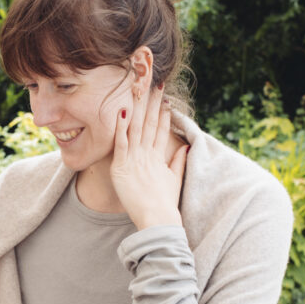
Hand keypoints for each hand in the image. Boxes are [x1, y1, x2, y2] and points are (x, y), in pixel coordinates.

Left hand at [111, 86, 188, 229]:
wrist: (158, 219)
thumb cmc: (165, 204)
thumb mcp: (174, 180)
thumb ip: (178, 162)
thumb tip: (184, 146)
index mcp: (159, 157)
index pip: (161, 130)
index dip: (163, 113)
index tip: (165, 98)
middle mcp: (147, 155)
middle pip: (149, 123)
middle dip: (152, 103)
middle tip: (153, 84)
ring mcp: (135, 160)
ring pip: (135, 128)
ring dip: (137, 108)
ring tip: (138, 89)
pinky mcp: (122, 167)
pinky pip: (120, 143)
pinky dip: (119, 128)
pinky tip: (120, 112)